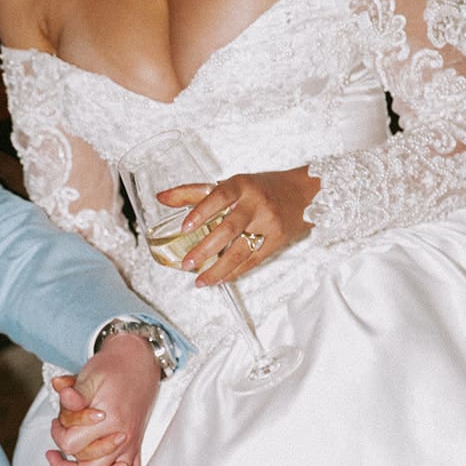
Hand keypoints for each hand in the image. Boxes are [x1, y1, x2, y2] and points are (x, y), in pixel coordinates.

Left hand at [46, 332, 160, 465]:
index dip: (58, 434)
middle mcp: (122, 439)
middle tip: (52, 455)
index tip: (56, 422)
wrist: (140, 362)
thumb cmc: (112, 369)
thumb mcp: (89, 374)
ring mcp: (130, 448)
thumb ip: (74, 391)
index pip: (72, 444)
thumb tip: (61, 394)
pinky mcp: (135, 451)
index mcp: (109, 420)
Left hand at [158, 164, 317, 285]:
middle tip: (186, 264)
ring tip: (199, 281)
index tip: (185, 227)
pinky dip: (234, 272)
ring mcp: (268, 224)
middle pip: (229, 228)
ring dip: (218, 269)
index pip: (220, 196)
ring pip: (240, 250)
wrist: (304, 193)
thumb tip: (161, 197)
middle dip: (206, 249)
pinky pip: (252, 261)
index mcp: (242, 185)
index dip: (202, 211)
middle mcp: (256, 203)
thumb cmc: (261, 188)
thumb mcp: (232, 184)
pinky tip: (219, 280)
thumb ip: (195, 192)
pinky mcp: (276, 241)